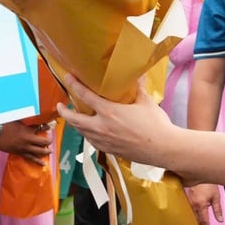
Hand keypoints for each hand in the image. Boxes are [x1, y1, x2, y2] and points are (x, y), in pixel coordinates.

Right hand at [0, 121, 51, 164]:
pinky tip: (43, 164)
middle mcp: (28, 139)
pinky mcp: (20, 153)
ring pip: (39, 151)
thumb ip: (25, 120)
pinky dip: (38, 161)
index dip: (47, 127)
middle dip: (48, 142)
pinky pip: (31, 158)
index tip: (50, 126)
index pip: (41, 128)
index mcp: (28, 129)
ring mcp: (25, 147)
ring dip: (46, 151)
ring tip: (50, 151)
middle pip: (43, 142)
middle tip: (51, 141)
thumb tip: (31, 116)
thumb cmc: (5, 124)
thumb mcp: (17, 120)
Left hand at [57, 75, 175, 165]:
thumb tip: (137, 74)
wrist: (163, 149)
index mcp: (109, 112)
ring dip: (75, 124)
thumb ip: (137, 88)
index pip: (85, 96)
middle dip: (64, 112)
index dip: (74, 85)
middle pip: (74, 120)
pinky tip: (90, 131)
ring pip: (82, 132)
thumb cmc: (156, 125)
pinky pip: (92, 141)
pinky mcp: (109, 150)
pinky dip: (87, 134)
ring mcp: (104, 141)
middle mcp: (102, 127)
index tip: (67, 78)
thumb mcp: (145, 102)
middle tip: (60, 105)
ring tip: (74, 117)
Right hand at [186, 183, 221, 224]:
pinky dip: (191, 218)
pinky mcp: (184, 200)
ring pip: (191, 218)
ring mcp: (187, 203)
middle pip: (196, 222)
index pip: (204, 222)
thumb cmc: (207, 183)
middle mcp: (192, 206)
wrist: (197, 173)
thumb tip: (220, 220)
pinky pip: (187, 213)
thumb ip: (217, 209)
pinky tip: (194, 220)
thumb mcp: (216, 196)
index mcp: (201, 205)